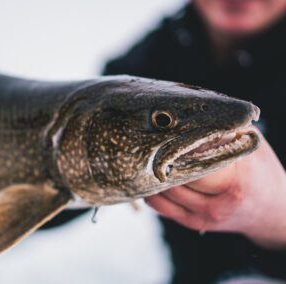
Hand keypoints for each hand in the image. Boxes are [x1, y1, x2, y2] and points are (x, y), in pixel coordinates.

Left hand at [145, 134, 285, 248]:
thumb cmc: (259, 169)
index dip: (176, 147)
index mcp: (234, 181)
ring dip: (151, 175)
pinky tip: (149, 177)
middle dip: (160, 160)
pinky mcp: (193, 224)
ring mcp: (204, 217)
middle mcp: (217, 204)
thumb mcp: (250, 143)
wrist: (271, 209)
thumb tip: (191, 115)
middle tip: (148, 142)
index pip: (193, 162)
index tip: (164, 133)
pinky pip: (161, 207)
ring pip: (163, 193)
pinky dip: (151, 191)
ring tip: (146, 156)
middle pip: (174, 179)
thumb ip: (224, 131)